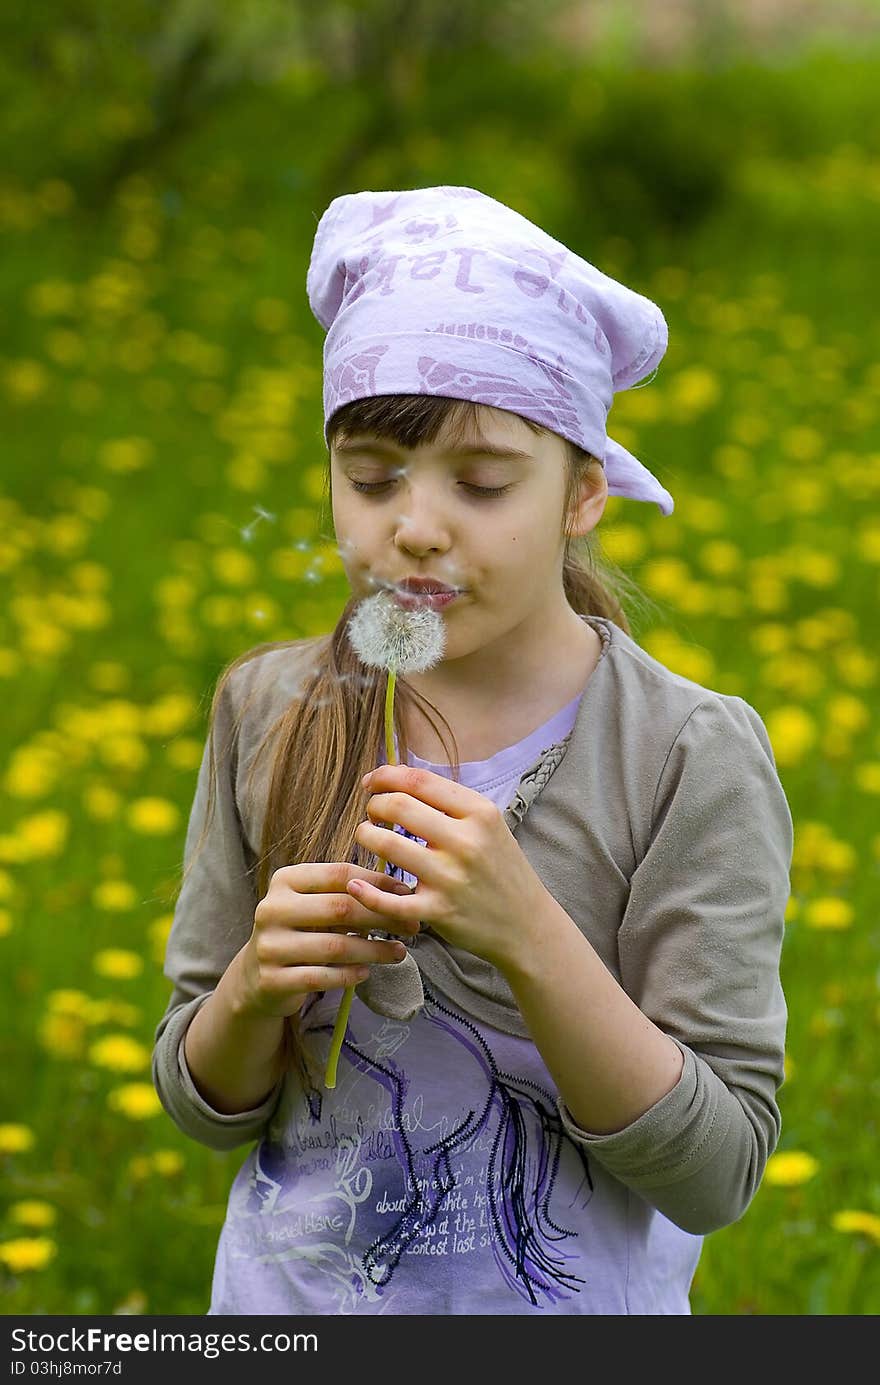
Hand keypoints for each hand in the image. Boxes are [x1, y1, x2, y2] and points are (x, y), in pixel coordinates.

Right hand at [237, 863, 414, 1019]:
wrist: (257, 976)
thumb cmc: (299, 933)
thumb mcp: (314, 905)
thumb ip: (346, 894)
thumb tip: (402, 892)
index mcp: (285, 880)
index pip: (340, 874)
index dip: (378, 882)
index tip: (407, 893)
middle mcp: (272, 908)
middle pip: (341, 908)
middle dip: (383, 916)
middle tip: (413, 925)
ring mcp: (270, 945)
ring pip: (335, 947)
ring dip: (374, 950)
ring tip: (399, 952)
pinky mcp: (272, 980)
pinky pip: (322, 977)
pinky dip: (350, 975)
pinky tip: (367, 972)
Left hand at [347, 764, 548, 971]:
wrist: (528, 925)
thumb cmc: (501, 870)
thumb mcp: (490, 826)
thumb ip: (451, 804)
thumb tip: (400, 779)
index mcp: (479, 813)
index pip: (419, 780)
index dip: (386, 776)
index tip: (372, 783)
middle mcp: (465, 841)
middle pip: (398, 806)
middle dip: (374, 805)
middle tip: (372, 814)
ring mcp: (451, 877)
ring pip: (387, 844)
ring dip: (366, 837)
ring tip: (369, 838)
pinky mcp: (438, 911)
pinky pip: (388, 900)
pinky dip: (366, 892)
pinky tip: (357, 885)